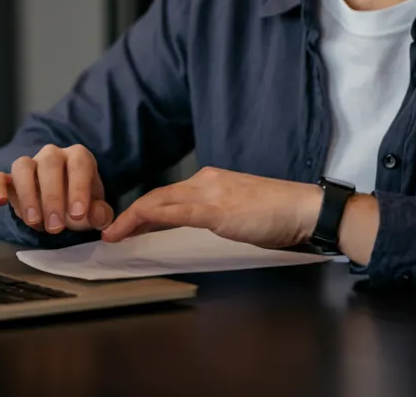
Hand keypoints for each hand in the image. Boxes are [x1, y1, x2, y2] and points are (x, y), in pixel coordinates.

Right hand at [0, 144, 113, 234]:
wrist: (61, 209)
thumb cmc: (79, 206)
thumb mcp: (96, 212)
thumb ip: (100, 214)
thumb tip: (96, 215)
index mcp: (78, 157)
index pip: (78, 164)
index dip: (78, 188)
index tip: (77, 215)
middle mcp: (52, 155)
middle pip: (49, 163)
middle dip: (52, 197)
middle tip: (56, 227)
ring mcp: (29, 164)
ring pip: (22, 166)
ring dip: (27, 194)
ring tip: (34, 222)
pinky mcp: (9, 179)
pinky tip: (2, 203)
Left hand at [101, 167, 321, 247]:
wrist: (306, 210)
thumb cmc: (279, 215)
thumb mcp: (238, 213)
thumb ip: (214, 215)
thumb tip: (194, 228)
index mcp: (210, 181)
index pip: (167, 195)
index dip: (142, 211)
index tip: (125, 226)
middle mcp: (205, 181)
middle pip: (157, 197)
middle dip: (129, 215)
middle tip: (109, 232)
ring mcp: (210, 192)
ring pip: (159, 202)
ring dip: (131, 218)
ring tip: (112, 234)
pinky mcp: (216, 208)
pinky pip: (174, 212)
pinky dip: (148, 219)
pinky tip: (132, 228)